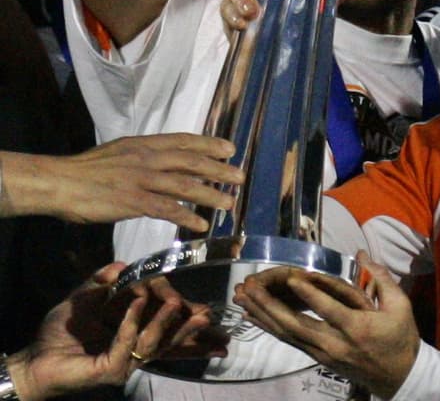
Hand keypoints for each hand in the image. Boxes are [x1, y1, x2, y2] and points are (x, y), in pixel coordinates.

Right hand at [0, 135, 242, 230]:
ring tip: (229, 203)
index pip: (185, 141)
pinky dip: (187, 217)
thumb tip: (163, 160)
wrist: (60, 182)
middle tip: (240, 177)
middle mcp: (147, 158)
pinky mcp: (132, 201)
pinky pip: (166, 209)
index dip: (210, 144)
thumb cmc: (86, 169)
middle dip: (219, 169)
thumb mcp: (120, 151)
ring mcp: (141, 179)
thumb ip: (143, 155)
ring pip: (185, 186)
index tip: (230, 149)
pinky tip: (201, 225)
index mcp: (144, 144)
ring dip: (210, 195)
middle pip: (192, 162)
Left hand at [6, 264, 224, 400]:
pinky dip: (132, 322)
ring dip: (168, 321)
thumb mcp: (83, 300)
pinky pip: (126, 344)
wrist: (34, 360)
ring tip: (181, 303)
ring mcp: (124, 362)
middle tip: (210, 316)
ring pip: (154, 342)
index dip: (183, 313)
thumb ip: (101, 282)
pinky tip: (137, 303)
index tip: (191, 298)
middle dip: (192, 330)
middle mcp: (134, 350)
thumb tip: (121, 265)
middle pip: (170, 340)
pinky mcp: (110, 369)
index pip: (166, 324)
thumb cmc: (58, 334)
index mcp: (133, 334)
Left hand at [234, 252, 419, 398]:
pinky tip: (255, 315)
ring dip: (262, 315)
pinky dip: (269, 327)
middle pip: (296, 325)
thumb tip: (361, 254)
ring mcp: (322, 353)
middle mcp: (334, 343)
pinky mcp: (317, 358)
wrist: (398, 376)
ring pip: (287, 334)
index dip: (310, 295)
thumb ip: (381, 278)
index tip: (291, 278)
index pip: (329, 310)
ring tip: (243, 297)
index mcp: (357, 328)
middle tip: (250, 286)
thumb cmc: (400, 337)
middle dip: (269, 305)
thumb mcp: (400, 305)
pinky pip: (289, 341)